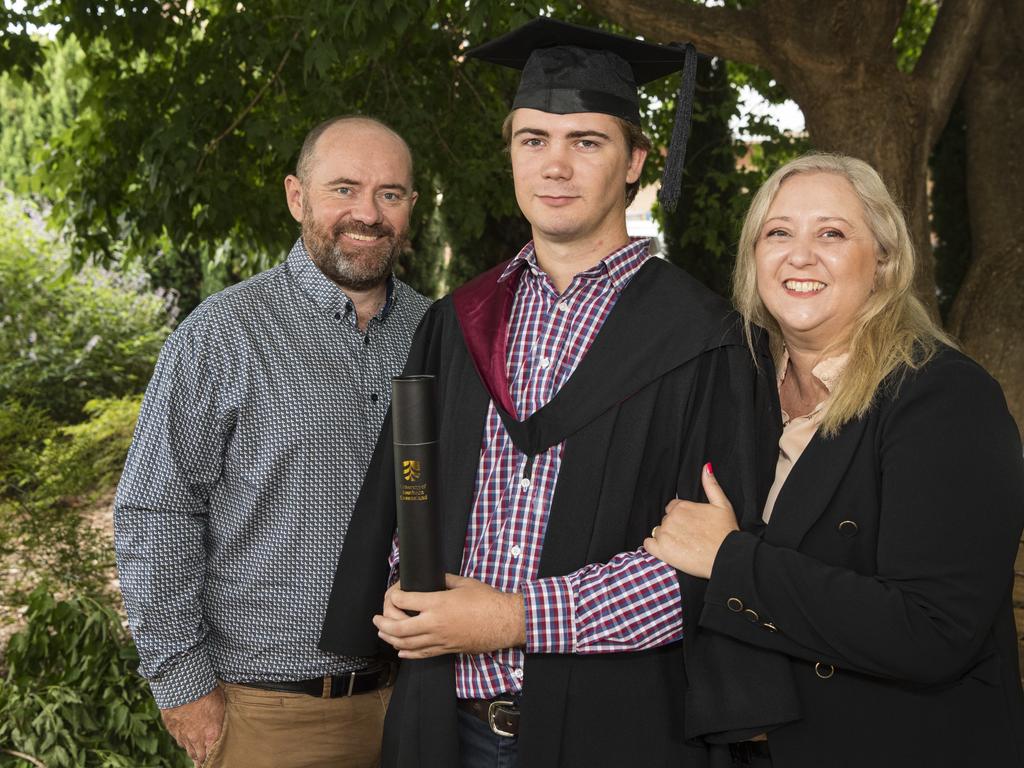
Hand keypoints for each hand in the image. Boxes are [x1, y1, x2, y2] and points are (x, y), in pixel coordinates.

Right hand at [160, 687, 224, 765]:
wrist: (184, 687)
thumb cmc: (207, 693)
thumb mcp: (220, 706)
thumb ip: (220, 720)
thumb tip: (221, 724)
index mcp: (211, 735)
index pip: (212, 755)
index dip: (213, 759)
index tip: (215, 762)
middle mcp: (196, 739)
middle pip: (199, 757)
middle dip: (202, 759)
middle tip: (204, 762)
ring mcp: (183, 735)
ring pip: (188, 750)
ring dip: (193, 750)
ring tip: (196, 754)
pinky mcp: (172, 729)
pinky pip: (179, 739)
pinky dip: (183, 740)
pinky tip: (186, 739)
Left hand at [373, 574, 525, 658]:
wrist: (504, 622)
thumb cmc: (487, 601)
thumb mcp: (464, 583)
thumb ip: (444, 580)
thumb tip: (434, 578)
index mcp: (438, 603)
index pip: (405, 600)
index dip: (394, 595)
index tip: (394, 592)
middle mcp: (435, 623)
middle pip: (398, 627)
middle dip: (383, 622)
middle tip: (376, 618)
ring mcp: (440, 639)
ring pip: (406, 644)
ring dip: (390, 638)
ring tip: (383, 632)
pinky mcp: (447, 649)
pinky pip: (422, 654)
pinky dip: (408, 653)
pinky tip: (400, 650)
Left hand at [645, 462, 737, 578]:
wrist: (727, 557)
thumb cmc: (727, 532)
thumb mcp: (722, 504)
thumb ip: (711, 485)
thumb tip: (705, 467)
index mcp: (682, 506)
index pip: (673, 508)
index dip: (682, 517)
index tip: (691, 526)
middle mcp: (671, 518)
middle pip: (666, 520)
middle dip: (675, 527)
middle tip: (690, 537)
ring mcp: (665, 534)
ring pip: (658, 531)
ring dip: (667, 537)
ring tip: (683, 546)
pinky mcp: (662, 550)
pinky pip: (648, 544)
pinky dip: (654, 547)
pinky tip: (667, 550)